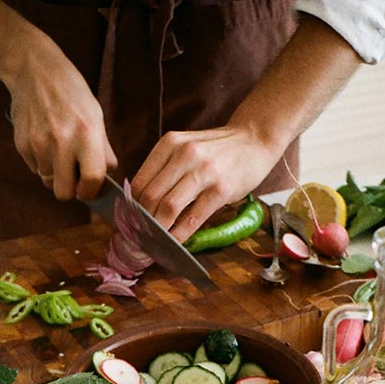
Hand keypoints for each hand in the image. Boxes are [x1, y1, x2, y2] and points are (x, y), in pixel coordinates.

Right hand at [7, 33, 116, 200]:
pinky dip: (41, 162)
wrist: (34, 70)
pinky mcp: (22, 144)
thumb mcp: (96, 116)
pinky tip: (44, 140)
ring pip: (48, 181)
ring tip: (59, 150)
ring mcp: (39, 143)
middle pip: (63, 193)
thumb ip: (103, 151)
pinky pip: (34, 168)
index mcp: (87, 134)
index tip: (89, 189)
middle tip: (73, 177)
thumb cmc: (71, 93)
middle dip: (70, 190)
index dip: (91, 191)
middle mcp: (62, 141)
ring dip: (55, 173)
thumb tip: (106, 181)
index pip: (92, 180)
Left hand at [130, 126, 279, 241]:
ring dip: (158, 230)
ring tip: (153, 243)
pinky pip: (193, 218)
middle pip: (150, 197)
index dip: (130, 208)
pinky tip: (174, 243)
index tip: (129, 223)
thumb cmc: (217, 150)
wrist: (255, 139)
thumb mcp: (186, 147)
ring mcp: (204, 172)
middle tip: (138, 238)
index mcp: (169, 144)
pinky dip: (180, 235)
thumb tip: (140, 204)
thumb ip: (165, 169)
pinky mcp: (221, 189)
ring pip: (168, 207)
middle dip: (141, 222)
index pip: (139, 182)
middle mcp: (184, 155)